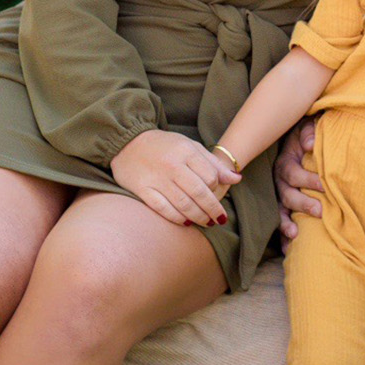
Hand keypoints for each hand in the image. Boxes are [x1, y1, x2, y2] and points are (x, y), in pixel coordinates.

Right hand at [110, 130, 238, 227]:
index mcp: (186, 152)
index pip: (209, 177)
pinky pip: (163, 208)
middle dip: (212, 209)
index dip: (216, 190)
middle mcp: (172, 165)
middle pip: (199, 193)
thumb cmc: (164, 146)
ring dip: (198, 216)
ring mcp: (156, 178)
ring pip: (183, 203)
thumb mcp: (190, 147)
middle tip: (219, 219)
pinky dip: (177, 217)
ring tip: (206, 223)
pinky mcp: (142, 189)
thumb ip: (213, 163)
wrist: (127, 142)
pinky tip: (186, 222)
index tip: (217, 196)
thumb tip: (237, 179)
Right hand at [273, 118, 323, 242]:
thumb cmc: (307, 135)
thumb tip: (311, 143)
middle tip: (320, 210)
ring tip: (296, 234)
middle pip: (286, 194)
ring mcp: (279, 194)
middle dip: (302, 203)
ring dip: (286, 223)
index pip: (293, 173)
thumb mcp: (307, 127)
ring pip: (279, 211)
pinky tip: (288, 249)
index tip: (325, 184)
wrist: (297, 140)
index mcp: (285, 161)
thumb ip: (309, 133)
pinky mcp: (282, 206)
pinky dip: (282, 235)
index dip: (307, 179)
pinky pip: (279, 221)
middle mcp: (278, 180)